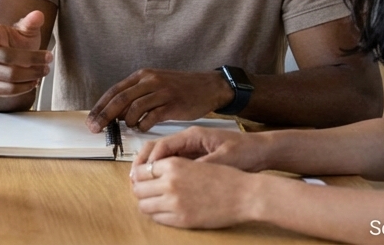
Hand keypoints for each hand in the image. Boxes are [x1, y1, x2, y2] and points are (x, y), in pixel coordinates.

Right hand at [0, 10, 50, 97]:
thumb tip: (38, 15)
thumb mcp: (27, 30)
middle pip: (8, 58)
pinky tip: (34, 81)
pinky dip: (25, 87)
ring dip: (32, 74)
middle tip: (49, 58)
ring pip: (10, 76)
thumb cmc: (20, 42)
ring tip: (44, 70)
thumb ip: (32, 22)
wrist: (18, 59)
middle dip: (32, 59)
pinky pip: (9, 90)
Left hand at [86, 69, 231, 131]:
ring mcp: (162, 92)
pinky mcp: (173, 104)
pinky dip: (143, 125)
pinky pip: (151, 117)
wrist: (208, 86)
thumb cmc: (179, 88)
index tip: (91, 120)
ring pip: (134, 108)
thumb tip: (116, 114)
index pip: (114, 91)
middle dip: (104, 116)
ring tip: (130, 126)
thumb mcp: (155, 85)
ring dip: (128, 122)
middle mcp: (150, 81)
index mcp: (142, 75)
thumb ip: (136, 96)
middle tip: (95, 129)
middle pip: (120, 99)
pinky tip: (143, 127)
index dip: (100, 107)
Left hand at [129, 155, 257, 228]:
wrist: (245, 195)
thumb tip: (149, 172)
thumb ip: (171, 167)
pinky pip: (157, 218)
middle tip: (148, 193)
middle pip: (138, 189)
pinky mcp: (182, 219)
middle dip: (141, 190)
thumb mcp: (193, 163)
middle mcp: (169, 182)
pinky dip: (158, 215)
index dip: (139, 176)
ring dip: (147, 204)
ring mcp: (174, 202)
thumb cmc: (224, 177)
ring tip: (157, 202)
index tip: (142, 180)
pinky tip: (167, 211)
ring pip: (143, 205)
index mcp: (172, 164)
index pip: (140, 171)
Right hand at [133, 126, 269, 172]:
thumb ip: (203, 165)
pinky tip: (158, 183)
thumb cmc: (246, 151)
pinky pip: (172, 163)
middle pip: (157, 148)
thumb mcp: (225, 159)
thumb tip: (182, 175)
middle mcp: (188, 139)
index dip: (151, 160)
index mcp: (193, 135)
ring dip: (151, 168)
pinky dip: (162, 171)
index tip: (142, 174)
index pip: (163, 144)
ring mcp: (190, 148)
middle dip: (143, 162)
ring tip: (141, 182)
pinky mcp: (193, 156)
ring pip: (162, 156)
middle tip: (134, 178)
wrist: (262, 150)